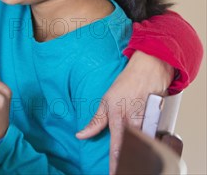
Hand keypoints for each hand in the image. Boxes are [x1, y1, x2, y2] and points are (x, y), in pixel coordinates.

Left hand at [76, 51, 174, 173]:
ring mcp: (147, 123)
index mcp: (118, 119)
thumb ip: (96, 122)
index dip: (114, 163)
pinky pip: (150, 138)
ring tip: (130, 162)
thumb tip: (81, 135)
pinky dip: (145, 145)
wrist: (149, 71)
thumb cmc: (127, 84)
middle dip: (126, 161)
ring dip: (136, 154)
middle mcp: (134, 123)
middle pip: (131, 150)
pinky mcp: (156, 122)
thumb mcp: (106, 101)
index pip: (116, 148)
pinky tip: (141, 151)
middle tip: (120, 168)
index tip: (112, 173)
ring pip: (142, 146)